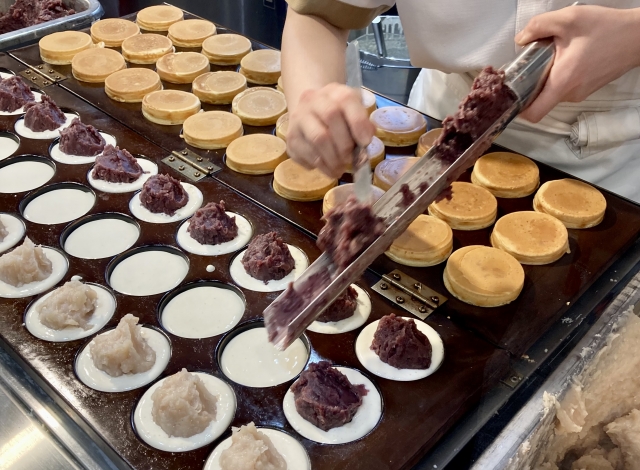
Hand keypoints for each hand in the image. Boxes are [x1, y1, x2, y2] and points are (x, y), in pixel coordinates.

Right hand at [286, 83, 374, 177]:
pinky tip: (328, 168)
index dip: (358, 122)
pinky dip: (321, 166)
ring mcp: (298, 118)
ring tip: (340, 168)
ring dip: (333, 159)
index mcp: (334, 91)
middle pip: (330, 116)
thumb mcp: (354, 113)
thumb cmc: (338, 117)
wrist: (310, 114)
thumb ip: (364, 125)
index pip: (346, 100)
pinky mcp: (291, 138)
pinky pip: (306, 154)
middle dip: (344, 143)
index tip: (365, 142)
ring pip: (317, 138)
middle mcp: (312, 100)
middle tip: (351, 159)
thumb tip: (365, 141)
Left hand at [515, 5, 639, 122]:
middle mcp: (571, 94)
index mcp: (563, 82)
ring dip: (546, 78)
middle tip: (531, 63)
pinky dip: (559, 76)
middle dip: (531, 85)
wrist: (639, 36)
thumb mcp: (569, 19)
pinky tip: (566, 57)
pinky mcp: (587, 89)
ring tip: (552, 56)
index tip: (512, 95)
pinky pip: (565, 88)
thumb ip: (538, 26)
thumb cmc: (607, 28)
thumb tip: (520, 39)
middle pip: (539, 101)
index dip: (518, 109)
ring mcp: (580, 94)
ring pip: (552, 93)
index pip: (534, 113)